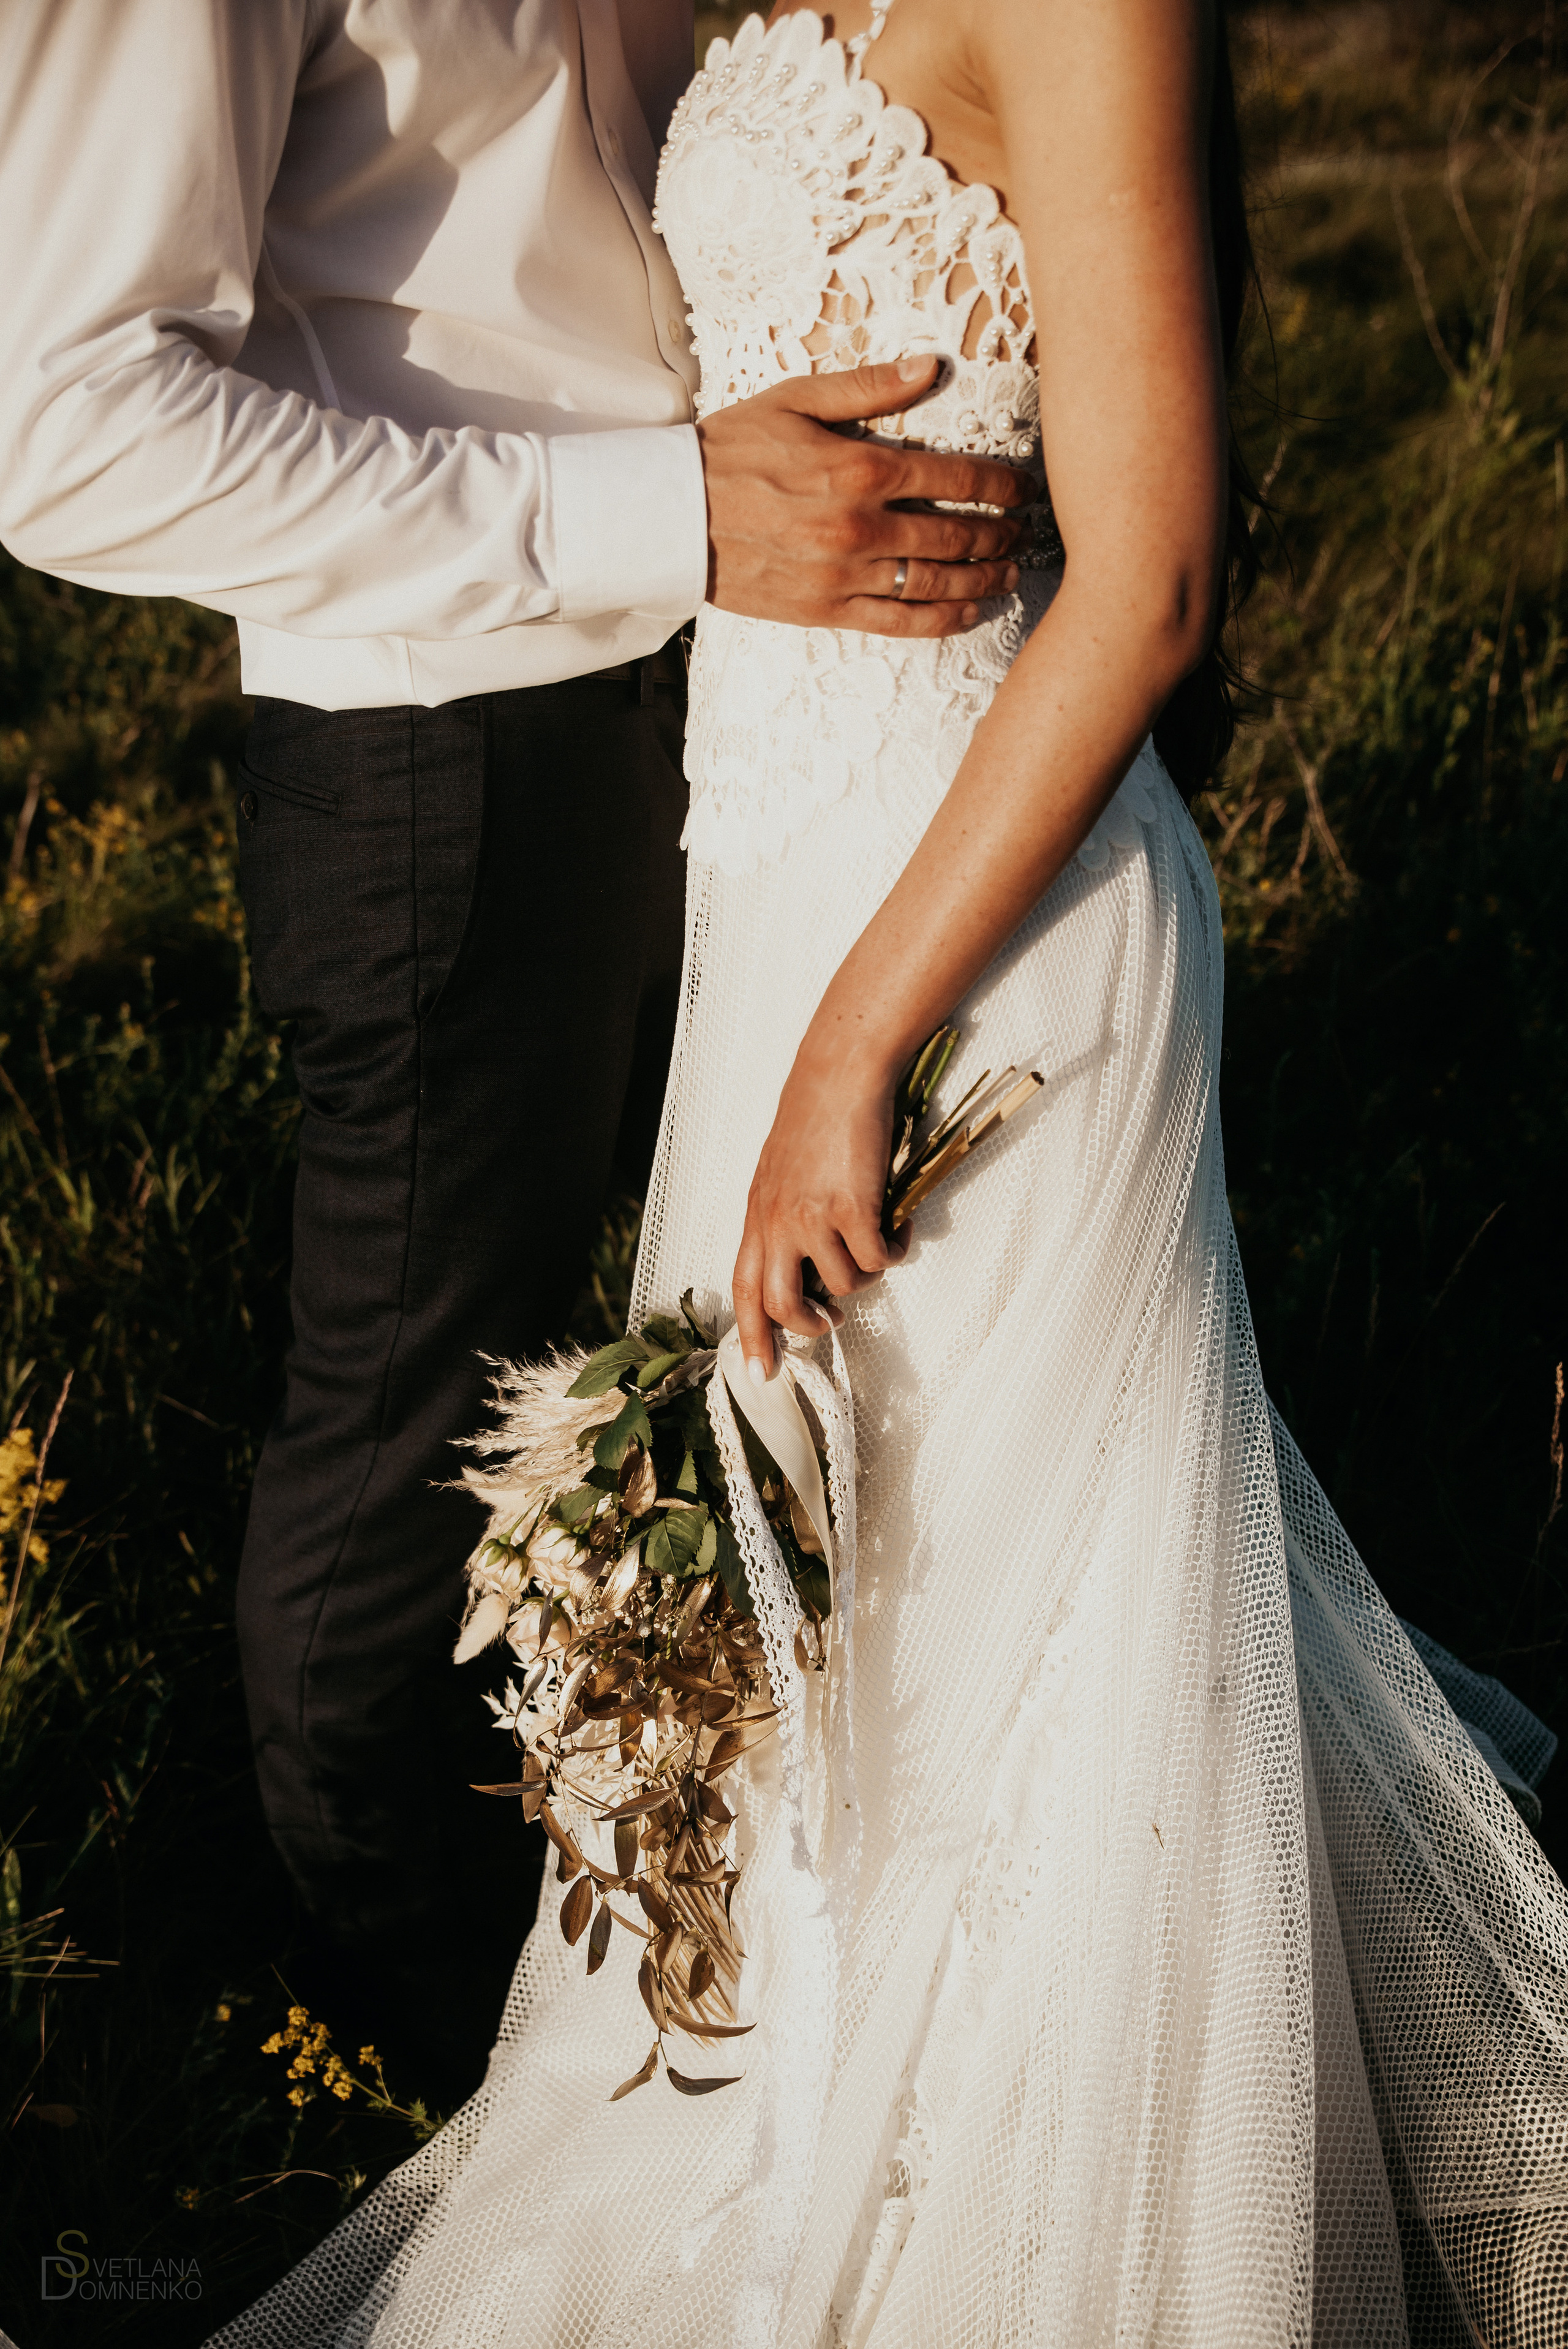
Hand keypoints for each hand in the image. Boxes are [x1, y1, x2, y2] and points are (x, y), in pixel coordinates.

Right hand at [697, 357, 1032, 638]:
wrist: (672, 515)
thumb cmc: (731, 450)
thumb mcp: (796, 399)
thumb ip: (868, 387)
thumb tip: (931, 366)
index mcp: (859, 468)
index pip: (956, 479)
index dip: (1001, 485)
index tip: (1024, 489)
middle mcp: (860, 526)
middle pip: (956, 535)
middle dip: (999, 533)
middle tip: (1023, 531)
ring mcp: (846, 575)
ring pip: (937, 584)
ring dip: (983, 579)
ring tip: (1009, 572)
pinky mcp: (828, 611)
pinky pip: (902, 622)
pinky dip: (945, 619)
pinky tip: (972, 611)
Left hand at [731, 1043, 909, 1383]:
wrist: (839, 1074)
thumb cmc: (814, 1117)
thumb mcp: (779, 1173)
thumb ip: (782, 1217)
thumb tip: (805, 1262)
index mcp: (758, 1216)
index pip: (744, 1290)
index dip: (752, 1338)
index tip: (761, 1374)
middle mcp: (779, 1223)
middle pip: (782, 1304)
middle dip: (809, 1326)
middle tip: (831, 1322)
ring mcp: (814, 1218)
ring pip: (842, 1284)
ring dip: (865, 1274)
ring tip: (877, 1244)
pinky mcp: (853, 1209)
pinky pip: (879, 1259)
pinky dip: (895, 1251)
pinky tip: (899, 1228)